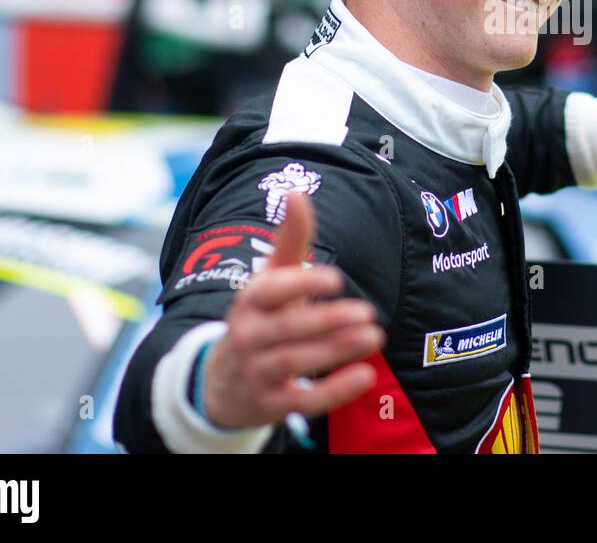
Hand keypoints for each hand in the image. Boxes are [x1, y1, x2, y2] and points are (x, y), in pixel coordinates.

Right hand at [202, 192, 385, 429]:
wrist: (223, 384)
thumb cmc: (260, 320)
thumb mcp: (271, 281)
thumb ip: (291, 240)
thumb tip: (298, 192)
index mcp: (249, 302)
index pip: (268, 291)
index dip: (299, 282)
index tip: (336, 277)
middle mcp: (248, 337)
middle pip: (284, 329)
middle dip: (326, 321)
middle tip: (367, 312)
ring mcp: (257, 373)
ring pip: (294, 362)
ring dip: (335, 350)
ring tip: (373, 336)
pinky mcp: (271, 405)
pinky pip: (302, 401)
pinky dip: (333, 391)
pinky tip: (364, 375)